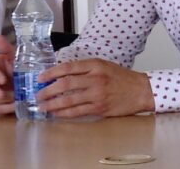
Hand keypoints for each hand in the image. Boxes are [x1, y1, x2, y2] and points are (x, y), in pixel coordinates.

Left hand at [36, 58, 154, 117]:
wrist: (141, 90)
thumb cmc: (122, 78)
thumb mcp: (104, 66)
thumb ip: (86, 69)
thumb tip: (61, 74)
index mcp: (96, 65)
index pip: (68, 68)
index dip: (51, 73)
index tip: (40, 78)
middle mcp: (96, 79)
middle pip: (65, 84)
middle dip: (47, 91)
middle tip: (38, 94)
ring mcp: (97, 94)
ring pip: (68, 100)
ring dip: (52, 104)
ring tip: (42, 106)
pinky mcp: (99, 108)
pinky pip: (77, 112)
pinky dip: (63, 113)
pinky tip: (56, 113)